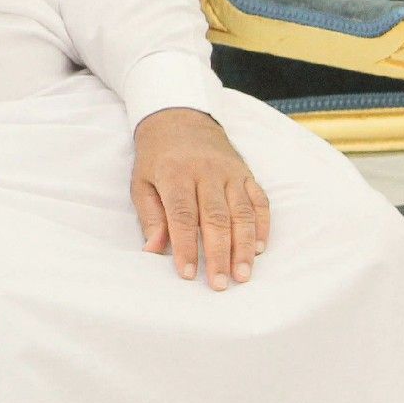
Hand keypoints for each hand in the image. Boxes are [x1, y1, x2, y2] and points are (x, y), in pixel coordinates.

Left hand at [130, 107, 268, 290]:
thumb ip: (150, 216)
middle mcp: (206, 172)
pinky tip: (259, 249)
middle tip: (221, 284)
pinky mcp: (246, 173)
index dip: (186, 246)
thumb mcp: (142, 182)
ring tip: (244, 275)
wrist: (180, 119)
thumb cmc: (157, 157)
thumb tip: (153, 250)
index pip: (183, 215)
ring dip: (244, 246)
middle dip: (219, 254)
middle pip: (216, 218)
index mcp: (175, 174)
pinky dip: (262, 226)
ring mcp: (230, 172)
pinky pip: (259, 201)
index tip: (188, 274)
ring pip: (242, 212)